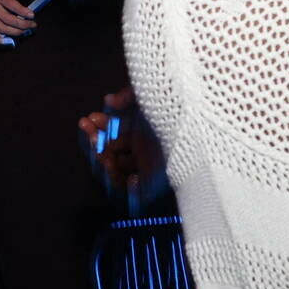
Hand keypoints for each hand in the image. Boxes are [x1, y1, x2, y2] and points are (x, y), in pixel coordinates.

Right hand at [0, 0, 33, 45]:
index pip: (9, 3)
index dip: (21, 10)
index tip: (31, 15)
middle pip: (7, 19)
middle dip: (22, 24)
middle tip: (33, 25)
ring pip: (1, 28)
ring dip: (15, 32)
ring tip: (26, 31)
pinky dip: (0, 40)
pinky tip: (9, 41)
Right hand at [78, 87, 166, 211]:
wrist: (199, 125)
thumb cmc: (176, 107)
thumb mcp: (149, 94)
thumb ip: (127, 95)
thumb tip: (108, 101)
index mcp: (142, 129)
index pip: (112, 132)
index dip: (98, 126)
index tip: (88, 119)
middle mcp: (143, 148)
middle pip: (110, 151)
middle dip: (95, 141)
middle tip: (90, 133)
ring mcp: (149, 165)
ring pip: (117, 171)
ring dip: (105, 163)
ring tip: (103, 153)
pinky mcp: (158, 182)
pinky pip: (136, 193)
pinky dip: (128, 188)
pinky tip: (128, 175)